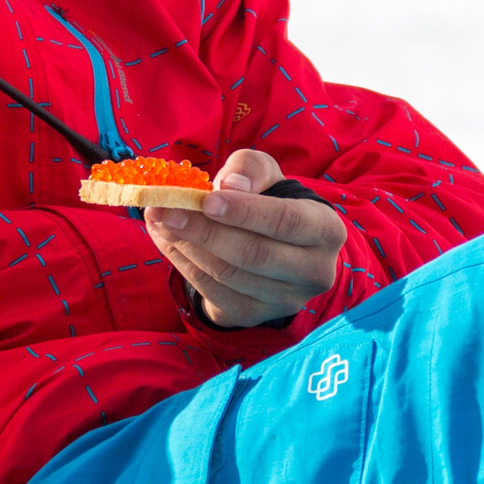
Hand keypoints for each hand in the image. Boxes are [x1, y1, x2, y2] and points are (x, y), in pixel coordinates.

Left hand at [144, 149, 345, 328]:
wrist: (274, 245)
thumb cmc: (270, 200)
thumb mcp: (266, 174)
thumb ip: (250, 169)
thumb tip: (230, 185)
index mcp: (326, 230)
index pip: (287, 221)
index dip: (245, 212)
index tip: (206, 200)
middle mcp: (314, 271)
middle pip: (254, 254)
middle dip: (203, 230)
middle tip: (164, 210)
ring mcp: (285, 300)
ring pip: (229, 275)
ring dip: (186, 246)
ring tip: (158, 220)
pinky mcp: (255, 315)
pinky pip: (213, 292)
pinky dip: (183, 264)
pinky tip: (166, 240)